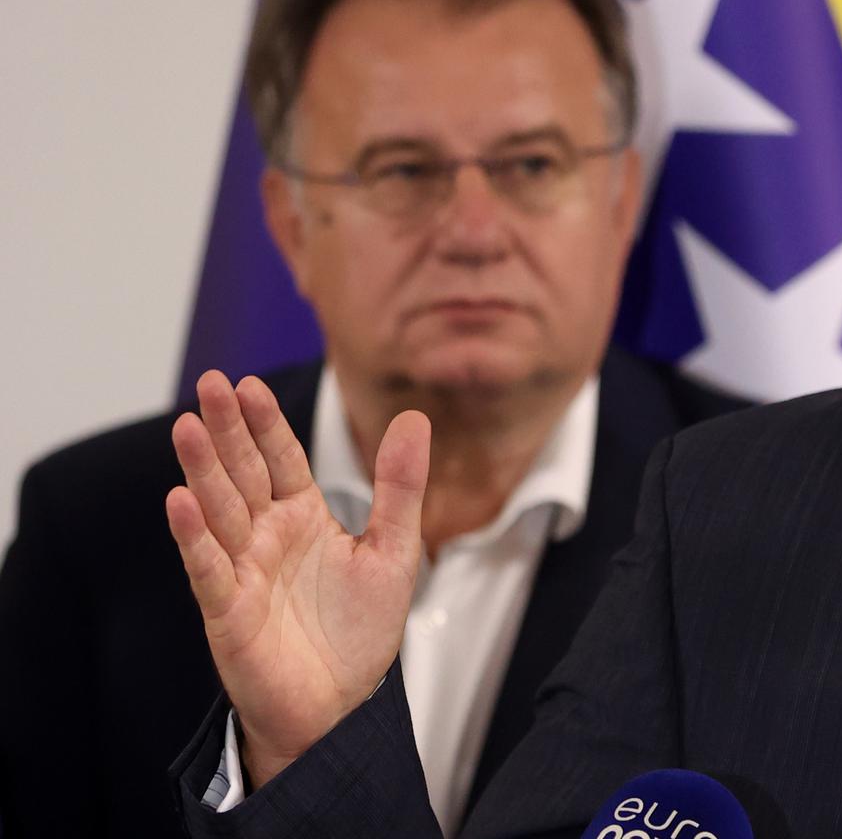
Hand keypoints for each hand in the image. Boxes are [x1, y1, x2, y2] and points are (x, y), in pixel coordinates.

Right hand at [165, 371, 428, 788]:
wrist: (337, 707)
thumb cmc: (359, 632)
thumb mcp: (394, 551)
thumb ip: (401, 487)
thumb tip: (414, 419)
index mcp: (304, 517)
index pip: (280, 458)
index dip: (264, 423)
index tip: (248, 384)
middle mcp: (267, 536)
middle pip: (242, 472)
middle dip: (225, 430)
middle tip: (209, 382)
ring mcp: (243, 569)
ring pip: (219, 510)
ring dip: (201, 469)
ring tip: (186, 426)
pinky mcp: (228, 610)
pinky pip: (208, 568)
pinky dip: (193, 536)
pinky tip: (180, 501)